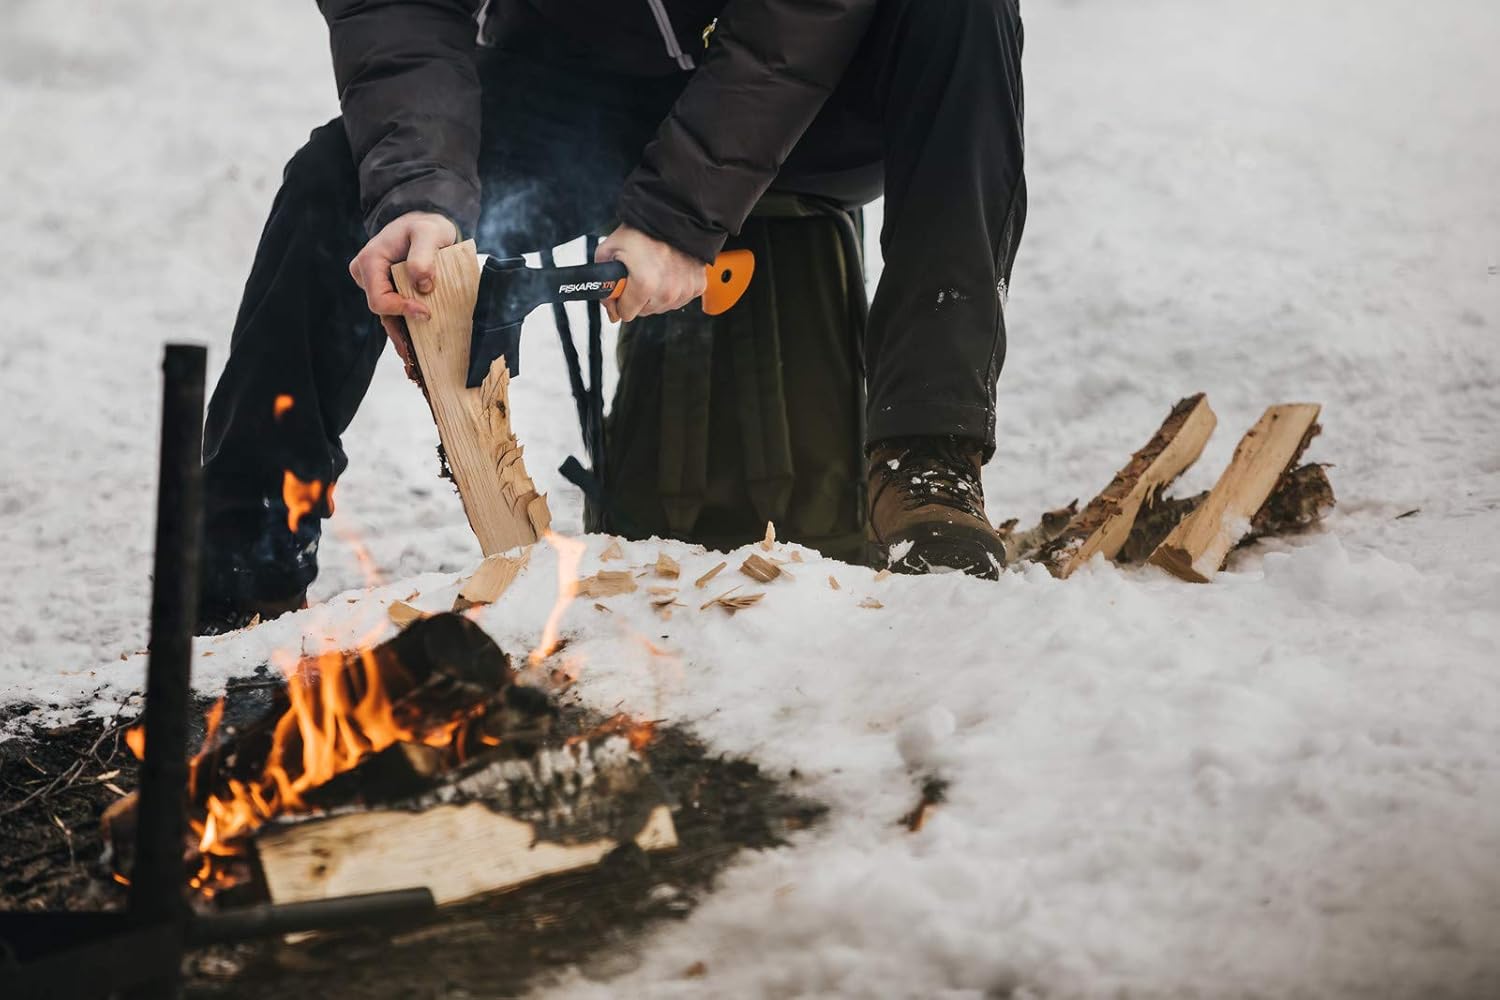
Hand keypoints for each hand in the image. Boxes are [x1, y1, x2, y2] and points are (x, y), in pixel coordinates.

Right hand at [348, 211, 459, 376]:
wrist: (424, 223)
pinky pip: (393, 311)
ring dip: (402, 334)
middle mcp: (366, 275)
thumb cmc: (425, 225)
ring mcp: (375, 284)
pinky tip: (415, 345)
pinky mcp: (386, 290)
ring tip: (415, 357)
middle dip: (400, 329)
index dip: (400, 310)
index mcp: (370, 261)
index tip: (425, 314)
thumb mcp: (428, 233)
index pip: (379, 298)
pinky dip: (405, 326)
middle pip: (381, 311)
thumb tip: (423, 286)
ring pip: (386, 315)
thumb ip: (424, 256)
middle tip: (419, 350)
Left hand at [595, 224, 706, 322]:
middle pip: (643, 312)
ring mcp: (684, 290)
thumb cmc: (642, 230)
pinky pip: (678, 300)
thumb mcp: (609, 250)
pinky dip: (671, 290)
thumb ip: (601, 282)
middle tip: (636, 274)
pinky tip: (668, 273)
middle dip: (636, 297)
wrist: (673, 214)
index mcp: (645, 285)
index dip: (618, 302)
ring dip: (654, 295)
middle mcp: (667, 291)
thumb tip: (610, 307)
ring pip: (661, 307)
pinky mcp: (697, 287)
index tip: (621, 288)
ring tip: (653, 270)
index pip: (625, 314)